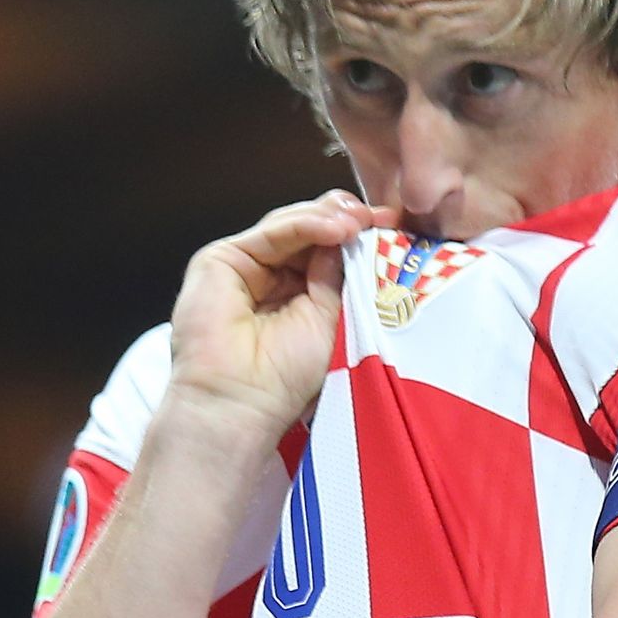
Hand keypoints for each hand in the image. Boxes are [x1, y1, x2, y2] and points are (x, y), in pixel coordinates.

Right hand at [167, 191, 395, 437]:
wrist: (240, 401)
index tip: (395, 225)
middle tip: (381, 217)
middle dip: (347, 219)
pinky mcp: (221, 259)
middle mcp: (270, 277)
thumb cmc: (285, 379)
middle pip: (310, 231)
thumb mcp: (330, 320)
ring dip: (330, 219)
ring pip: (292, 226)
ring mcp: (245, 266)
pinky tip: (335, 228)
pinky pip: (272, 233)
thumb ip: (339, 276)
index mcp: (297, 295)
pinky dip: (306, 226)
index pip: (328, 251)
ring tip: (360, 223)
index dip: (359, 236)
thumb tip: (354, 235)